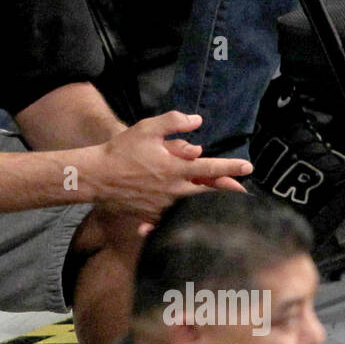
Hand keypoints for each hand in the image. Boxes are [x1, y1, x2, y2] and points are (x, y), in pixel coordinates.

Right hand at [97, 111, 251, 223]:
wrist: (96, 177)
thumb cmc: (121, 151)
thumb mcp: (147, 128)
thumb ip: (174, 122)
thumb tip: (197, 121)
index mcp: (175, 168)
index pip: (211, 168)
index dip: (231, 168)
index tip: (248, 167)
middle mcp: (173, 190)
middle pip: (208, 192)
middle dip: (228, 191)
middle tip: (243, 191)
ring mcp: (163, 206)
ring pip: (192, 206)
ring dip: (207, 204)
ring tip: (220, 204)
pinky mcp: (151, 216)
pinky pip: (172, 219)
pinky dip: (182, 219)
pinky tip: (188, 222)